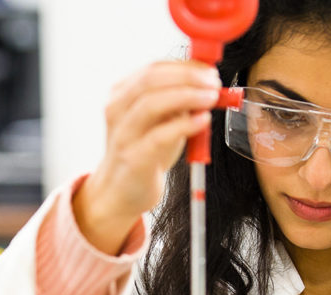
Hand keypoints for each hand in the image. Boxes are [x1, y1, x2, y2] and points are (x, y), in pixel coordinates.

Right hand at [73, 61, 220, 253]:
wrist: (122, 191)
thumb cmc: (144, 152)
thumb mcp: (159, 120)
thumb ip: (178, 102)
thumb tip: (208, 83)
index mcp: (121, 95)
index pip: (153, 69)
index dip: (185, 67)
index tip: (209, 72)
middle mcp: (117, 110)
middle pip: (150, 80)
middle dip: (187, 77)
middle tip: (213, 83)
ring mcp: (123, 134)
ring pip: (151, 103)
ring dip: (187, 96)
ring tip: (211, 98)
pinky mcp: (133, 158)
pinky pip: (158, 136)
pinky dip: (184, 125)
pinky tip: (202, 121)